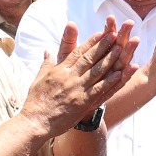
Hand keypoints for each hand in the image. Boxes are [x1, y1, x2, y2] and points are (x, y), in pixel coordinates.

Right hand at [22, 18, 136, 134]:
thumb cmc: (35, 102)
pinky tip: (119, 73)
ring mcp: (77, 89)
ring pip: (97, 71)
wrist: (35, 121)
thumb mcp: (38, 79)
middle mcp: (70, 77)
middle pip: (90, 58)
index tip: (101, 33)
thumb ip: (46, 64)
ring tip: (121, 49)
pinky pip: (99, 89)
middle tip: (114, 35)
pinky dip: (110, 81)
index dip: (90, 42)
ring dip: (110, 59)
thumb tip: (47, 51)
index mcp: (59, 70)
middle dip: (103, 46)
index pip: (77, 52)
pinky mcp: (83, 102)